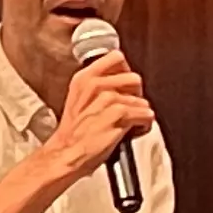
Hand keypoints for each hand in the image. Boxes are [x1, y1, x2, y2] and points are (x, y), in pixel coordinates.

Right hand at [47, 48, 152, 178]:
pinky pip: (146, 114)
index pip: (116, 58)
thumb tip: (123, 81)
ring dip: (139, 114)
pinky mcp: (118, 114)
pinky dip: (144, 125)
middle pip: (134, 78)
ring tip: (127, 124)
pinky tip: (131, 132)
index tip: (123, 87)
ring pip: (142, 100)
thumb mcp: (79, 100)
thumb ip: (99, 85)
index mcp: (84, 78)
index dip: (126, 73)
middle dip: (135, 95)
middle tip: (126, 109)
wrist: (66, 155)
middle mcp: (95, 85)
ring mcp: (107, 99)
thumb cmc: (74, 134)